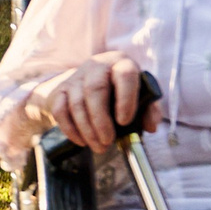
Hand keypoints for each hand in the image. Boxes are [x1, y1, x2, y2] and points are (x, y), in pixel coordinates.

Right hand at [36, 51, 161, 152]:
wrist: (94, 82)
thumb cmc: (123, 91)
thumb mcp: (141, 95)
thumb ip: (150, 109)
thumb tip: (151, 126)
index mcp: (122, 63)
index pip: (124, 75)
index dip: (125, 99)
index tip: (124, 121)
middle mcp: (97, 65)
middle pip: (95, 90)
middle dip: (101, 120)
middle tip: (108, 141)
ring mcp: (76, 76)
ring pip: (77, 102)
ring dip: (87, 130)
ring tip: (99, 146)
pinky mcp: (60, 89)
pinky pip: (60, 111)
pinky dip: (70, 129)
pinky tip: (82, 141)